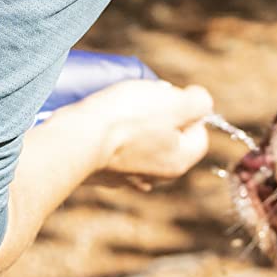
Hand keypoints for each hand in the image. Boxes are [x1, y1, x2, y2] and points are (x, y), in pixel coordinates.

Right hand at [83, 79, 215, 180]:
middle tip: (142, 99)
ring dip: (134, 125)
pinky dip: (111, 137)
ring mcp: (126, 179)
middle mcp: (156, 178)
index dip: (187, 109)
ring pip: (141, 144)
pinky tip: (101, 123)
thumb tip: (200, 101)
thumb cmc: (127, 119)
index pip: (199, 132)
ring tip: (119, 107)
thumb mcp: (174, 102)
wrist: (76, 140)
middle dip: (159, 116)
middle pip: (168, 138)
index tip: (168, 97)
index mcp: (179, 162)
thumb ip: (199, 102)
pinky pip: (114, 151)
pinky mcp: (100, 174)